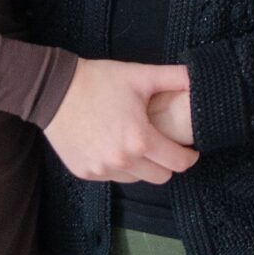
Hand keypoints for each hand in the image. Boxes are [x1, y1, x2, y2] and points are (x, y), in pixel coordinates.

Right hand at [44, 61, 199, 183]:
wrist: (54, 91)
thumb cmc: (98, 81)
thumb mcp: (139, 75)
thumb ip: (174, 78)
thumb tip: (200, 79)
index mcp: (140, 140)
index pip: (178, 163)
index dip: (189, 156)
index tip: (189, 149)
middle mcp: (122, 162)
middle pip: (161, 177)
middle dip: (166, 162)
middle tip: (162, 144)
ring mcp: (102, 170)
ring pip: (136, 179)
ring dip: (142, 166)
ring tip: (135, 143)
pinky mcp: (85, 173)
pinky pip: (112, 177)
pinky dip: (117, 166)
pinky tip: (112, 146)